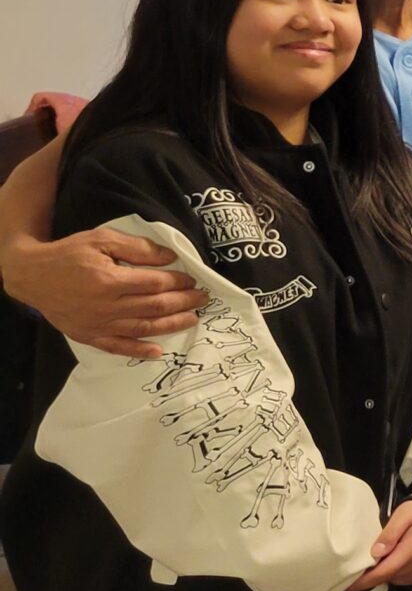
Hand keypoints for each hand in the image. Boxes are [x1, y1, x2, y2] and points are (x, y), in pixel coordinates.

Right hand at [3, 229, 206, 358]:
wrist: (31, 275)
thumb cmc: (68, 254)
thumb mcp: (102, 239)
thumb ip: (137, 248)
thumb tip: (169, 257)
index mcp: (110, 280)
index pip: (155, 283)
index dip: (178, 281)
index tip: (191, 279)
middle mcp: (105, 306)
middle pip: (154, 306)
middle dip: (183, 302)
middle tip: (202, 298)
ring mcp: (97, 324)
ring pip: (143, 328)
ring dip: (171, 324)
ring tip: (193, 319)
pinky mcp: (88, 335)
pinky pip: (117, 347)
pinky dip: (138, 351)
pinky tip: (158, 351)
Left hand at [351, 500, 411, 590]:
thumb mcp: (403, 515)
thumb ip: (389, 534)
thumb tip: (375, 553)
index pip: (382, 573)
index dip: (363, 581)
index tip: (345, 585)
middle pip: (387, 578)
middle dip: (370, 577)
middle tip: (353, 570)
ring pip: (395, 580)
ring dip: (383, 575)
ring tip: (370, 565)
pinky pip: (404, 579)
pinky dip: (394, 574)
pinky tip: (389, 562)